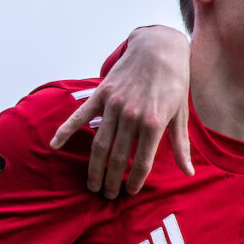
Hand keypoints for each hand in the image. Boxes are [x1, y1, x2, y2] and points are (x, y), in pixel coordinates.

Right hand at [50, 26, 192, 197]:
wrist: (159, 48)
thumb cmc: (174, 83)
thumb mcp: (182, 114)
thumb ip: (181, 145)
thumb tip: (189, 173)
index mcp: (154, 122)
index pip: (143, 161)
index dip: (136, 180)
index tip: (131, 192)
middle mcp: (132, 115)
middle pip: (118, 157)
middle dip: (113, 180)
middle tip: (108, 195)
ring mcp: (114, 104)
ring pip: (100, 144)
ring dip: (94, 167)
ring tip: (92, 184)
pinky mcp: (101, 94)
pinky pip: (80, 116)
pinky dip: (65, 130)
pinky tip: (55, 145)